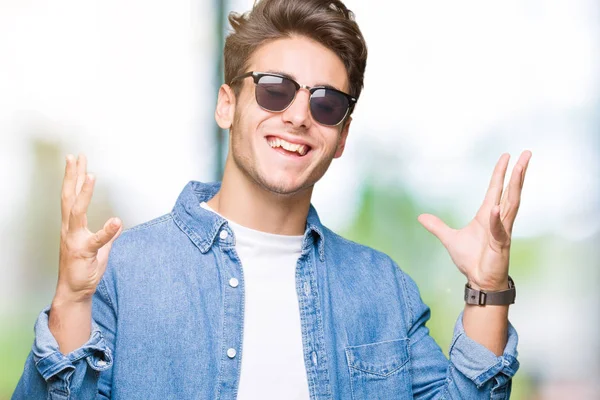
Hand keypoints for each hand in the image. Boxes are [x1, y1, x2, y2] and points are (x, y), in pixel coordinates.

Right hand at [55, 154, 121, 302]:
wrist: (74, 291)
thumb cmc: (84, 268)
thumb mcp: (100, 248)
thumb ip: (107, 235)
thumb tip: (117, 224)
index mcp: (72, 225)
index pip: (71, 196)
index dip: (73, 178)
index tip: (76, 160)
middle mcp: (69, 229)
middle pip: (69, 197)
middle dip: (72, 176)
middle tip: (75, 157)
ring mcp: (74, 240)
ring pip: (77, 212)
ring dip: (83, 193)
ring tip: (90, 175)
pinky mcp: (83, 252)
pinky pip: (96, 240)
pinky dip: (106, 230)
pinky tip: (116, 221)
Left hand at [417, 151, 531, 290]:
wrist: (479, 281)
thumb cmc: (471, 260)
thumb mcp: (450, 239)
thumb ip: (437, 227)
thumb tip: (421, 217)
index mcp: (487, 215)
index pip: (496, 189)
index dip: (500, 173)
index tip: (507, 156)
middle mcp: (498, 219)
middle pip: (511, 191)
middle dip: (518, 172)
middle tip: (526, 153)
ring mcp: (502, 231)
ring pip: (512, 204)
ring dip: (516, 186)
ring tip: (520, 168)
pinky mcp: (501, 244)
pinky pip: (499, 229)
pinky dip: (496, 220)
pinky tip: (494, 209)